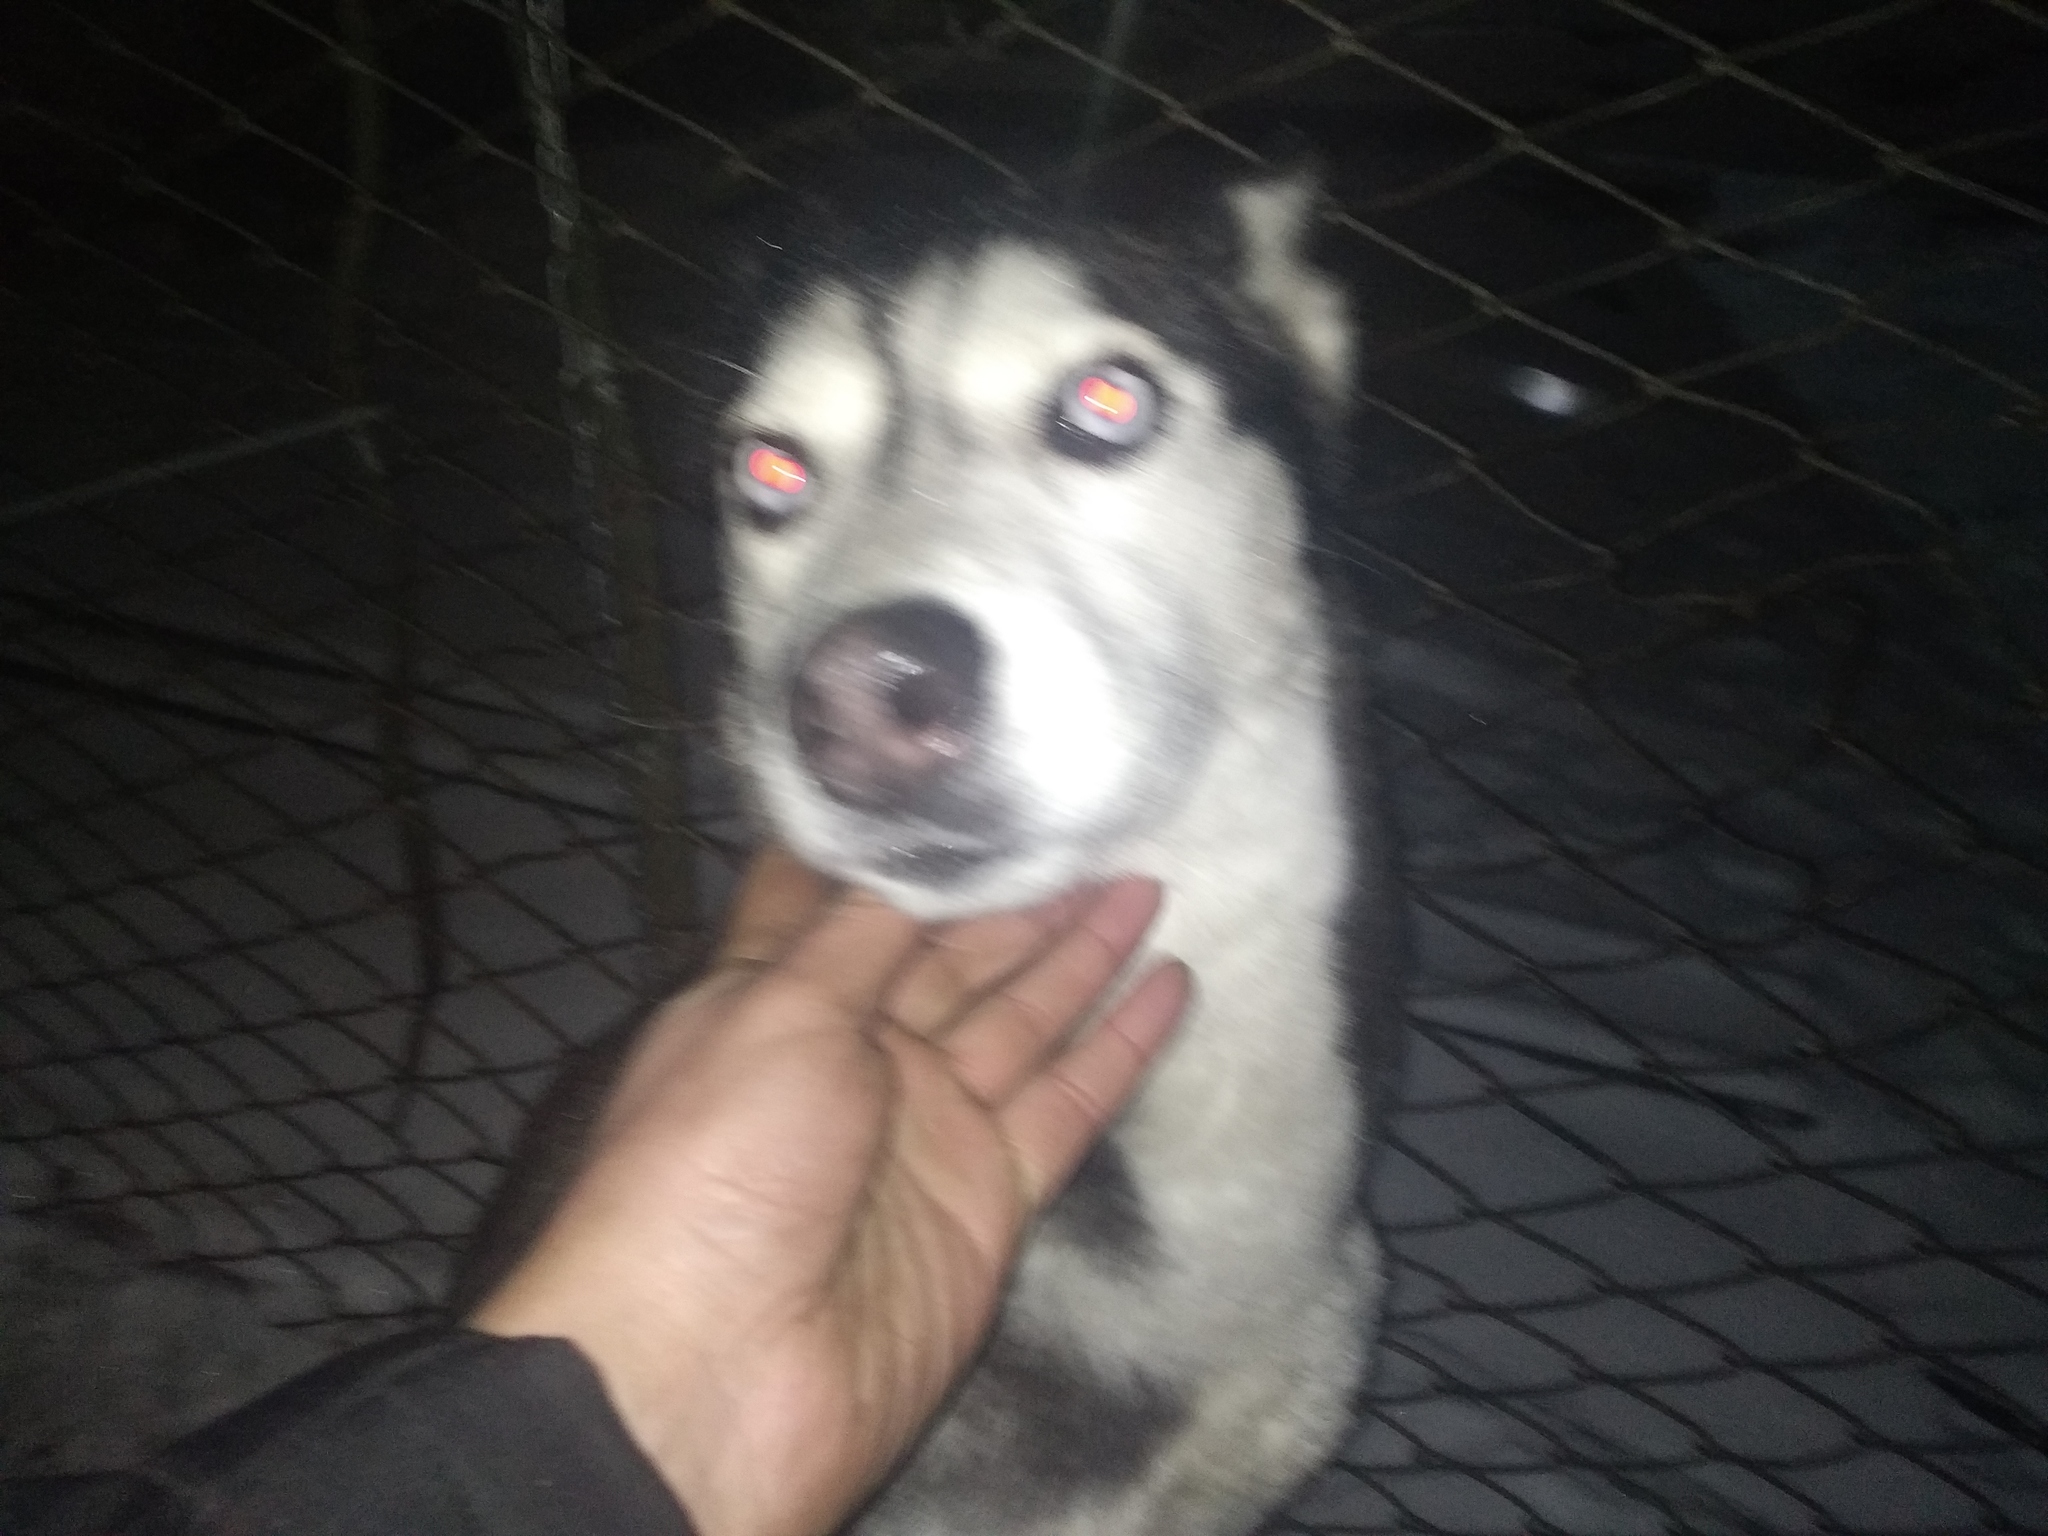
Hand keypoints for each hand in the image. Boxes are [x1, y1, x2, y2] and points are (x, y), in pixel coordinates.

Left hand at [471, 847, 1188, 1535]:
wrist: (721, 1370)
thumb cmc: (716, 1160)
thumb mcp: (775, 1010)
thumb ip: (859, 931)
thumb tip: (907, 846)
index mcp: (769, 996)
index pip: (840, 899)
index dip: (903, 843)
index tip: (971, 776)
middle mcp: (848, 1051)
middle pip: (947, 950)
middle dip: (1015, 888)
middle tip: (1095, 819)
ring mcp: (923, 1125)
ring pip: (1019, 1015)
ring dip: (1079, 950)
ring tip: (1148, 879)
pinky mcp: (988, 1195)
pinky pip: (1066, 1104)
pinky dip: (1119, 1047)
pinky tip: (1171, 985)